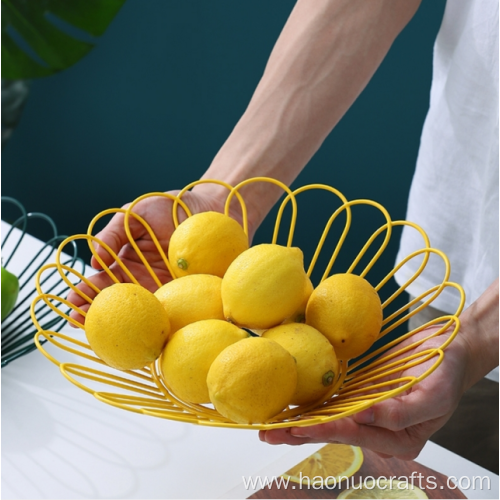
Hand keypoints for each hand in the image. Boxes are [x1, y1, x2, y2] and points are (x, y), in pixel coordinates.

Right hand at [67, 187, 234, 324]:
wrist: (208, 208)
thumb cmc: (169, 207)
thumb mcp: (134, 215)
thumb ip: (112, 234)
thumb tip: (94, 262)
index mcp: (125, 262)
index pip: (100, 282)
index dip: (84, 293)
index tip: (71, 303)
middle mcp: (141, 280)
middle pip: (116, 303)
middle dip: (95, 315)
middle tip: (77, 323)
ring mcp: (162, 289)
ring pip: (139, 312)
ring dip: (121, 325)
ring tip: (101, 335)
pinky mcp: (184, 292)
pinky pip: (168, 309)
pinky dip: (156, 323)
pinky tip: (143, 333)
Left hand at [259, 325, 469, 460]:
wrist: (451, 349)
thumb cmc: (448, 373)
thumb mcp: (435, 395)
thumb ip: (402, 412)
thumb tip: (364, 417)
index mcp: (399, 438)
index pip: (354, 434)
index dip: (324, 430)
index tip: (297, 428)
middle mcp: (380, 430)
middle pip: (334, 431)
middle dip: (300, 433)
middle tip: (267, 433)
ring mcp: (369, 413)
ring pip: (329, 418)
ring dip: (300, 420)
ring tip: (271, 423)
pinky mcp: (363, 394)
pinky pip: (334, 401)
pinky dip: (313, 404)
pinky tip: (292, 403)